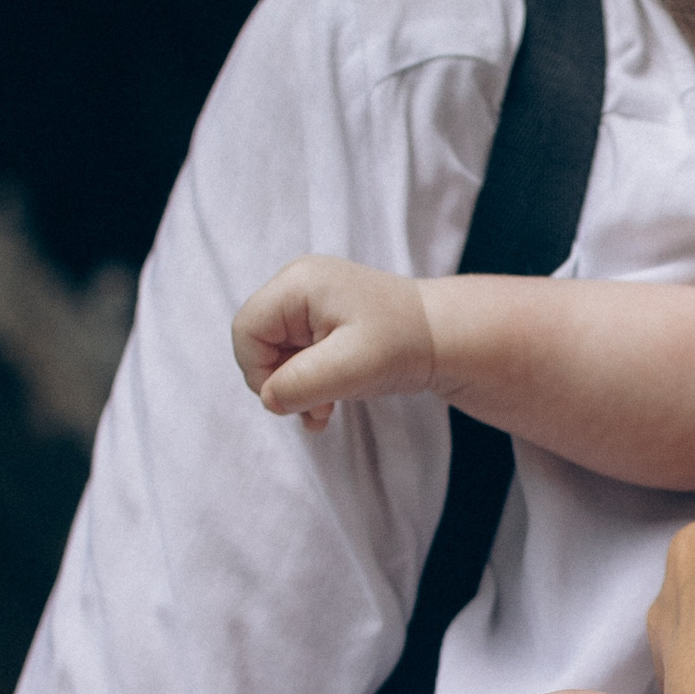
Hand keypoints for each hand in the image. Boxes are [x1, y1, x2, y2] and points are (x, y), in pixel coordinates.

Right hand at [231, 254, 435, 429]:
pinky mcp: (325, 322)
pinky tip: (327, 405)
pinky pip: (298, 356)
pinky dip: (309, 384)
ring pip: (277, 354)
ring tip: (325, 410)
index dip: (258, 371)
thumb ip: (301, 384)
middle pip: (258, 342)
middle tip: (316, 408)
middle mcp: (300, 285)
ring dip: (296, 388)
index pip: (246, 330)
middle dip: (281, 382)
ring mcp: (312, 303)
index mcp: (298, 283)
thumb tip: (270, 399)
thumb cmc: (405, 345)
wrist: (449, 339)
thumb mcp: (351, 368)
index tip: (292, 399)